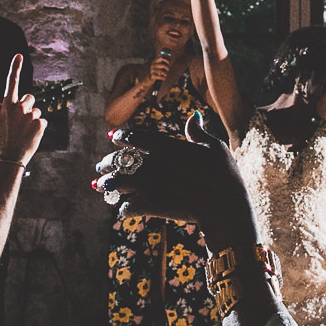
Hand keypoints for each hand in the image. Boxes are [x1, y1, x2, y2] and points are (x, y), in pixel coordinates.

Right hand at [0, 55, 45, 166]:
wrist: (10, 158)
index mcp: (7, 105)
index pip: (11, 82)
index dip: (15, 68)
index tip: (18, 56)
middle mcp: (20, 108)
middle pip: (29, 98)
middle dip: (25, 106)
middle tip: (18, 122)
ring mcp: (31, 116)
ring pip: (36, 111)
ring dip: (31, 118)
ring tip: (22, 131)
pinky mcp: (41, 124)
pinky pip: (42, 121)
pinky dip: (38, 127)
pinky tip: (30, 135)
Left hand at [95, 128, 259, 256]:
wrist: (224, 206)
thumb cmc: (224, 175)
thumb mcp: (214, 147)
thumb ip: (198, 133)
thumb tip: (194, 116)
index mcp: (166, 146)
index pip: (135, 136)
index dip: (121, 136)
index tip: (114, 138)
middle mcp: (153, 163)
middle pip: (120, 160)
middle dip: (107, 162)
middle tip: (100, 166)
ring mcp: (149, 185)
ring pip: (117, 182)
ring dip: (107, 184)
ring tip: (100, 186)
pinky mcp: (150, 206)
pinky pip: (127, 206)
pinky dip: (123, 208)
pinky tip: (123, 209)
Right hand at [145, 55, 171, 90]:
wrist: (150, 78)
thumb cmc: (157, 72)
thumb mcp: (161, 67)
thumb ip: (166, 64)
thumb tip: (172, 62)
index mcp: (155, 62)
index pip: (161, 58)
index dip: (166, 60)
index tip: (169, 64)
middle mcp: (153, 65)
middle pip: (162, 65)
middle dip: (167, 68)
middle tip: (168, 70)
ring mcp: (152, 70)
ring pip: (161, 71)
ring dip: (165, 74)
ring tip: (166, 75)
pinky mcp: (152, 75)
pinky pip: (159, 76)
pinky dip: (163, 78)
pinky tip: (164, 79)